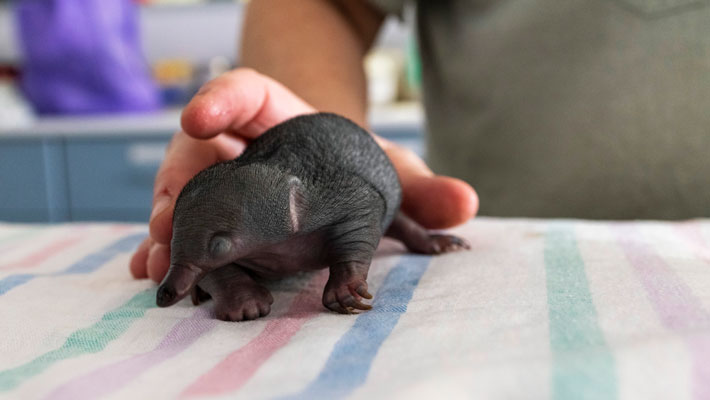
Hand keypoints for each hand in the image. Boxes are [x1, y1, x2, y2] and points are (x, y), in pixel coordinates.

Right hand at [130, 68, 477, 281]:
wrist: (325, 180)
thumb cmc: (349, 166)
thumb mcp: (385, 170)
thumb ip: (420, 187)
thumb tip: (467, 205)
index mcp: (272, 113)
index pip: (241, 92)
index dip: (218, 99)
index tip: (200, 117)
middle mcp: (234, 145)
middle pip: (196, 152)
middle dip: (178, 181)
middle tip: (166, 216)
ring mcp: (216, 182)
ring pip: (182, 196)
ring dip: (166, 228)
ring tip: (159, 260)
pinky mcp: (211, 218)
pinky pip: (185, 228)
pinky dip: (170, 249)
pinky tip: (158, 274)